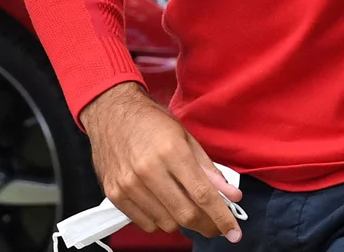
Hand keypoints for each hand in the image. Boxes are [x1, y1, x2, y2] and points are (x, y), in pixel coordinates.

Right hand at [78, 82, 242, 240]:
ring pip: (166, 223)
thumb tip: (231, 196)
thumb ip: (209, 170)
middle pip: (186, 215)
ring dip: (182, 222)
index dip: (222, 218)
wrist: (109, 111)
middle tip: (215, 226)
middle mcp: (148, 170)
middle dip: (207, 226)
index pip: (203, 194)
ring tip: (184, 206)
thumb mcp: (185, 137)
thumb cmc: (150, 121)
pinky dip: (159, 221)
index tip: (234, 232)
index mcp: (171, 151)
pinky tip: (163, 206)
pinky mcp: (114, 193)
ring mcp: (128, 183)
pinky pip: (145, 223)